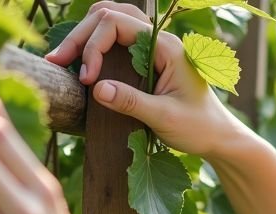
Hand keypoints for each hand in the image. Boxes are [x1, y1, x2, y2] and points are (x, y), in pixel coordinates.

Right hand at [45, 1, 250, 158]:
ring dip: (85, 37)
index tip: (86, 78)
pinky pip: (115, 40)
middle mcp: (158, 39)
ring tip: (64, 60)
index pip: (116, 23)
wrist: (219, 136)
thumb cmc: (199, 127)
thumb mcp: (165, 118)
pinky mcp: (146, 60)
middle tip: (57, 62)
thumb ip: (133, 102)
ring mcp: (152, 48)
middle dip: (79, 36)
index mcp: (165, 46)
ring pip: (110, 22)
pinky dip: (95, 46)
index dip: (93, 45)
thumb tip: (96, 88)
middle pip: (108, 16)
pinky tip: (81, 65)